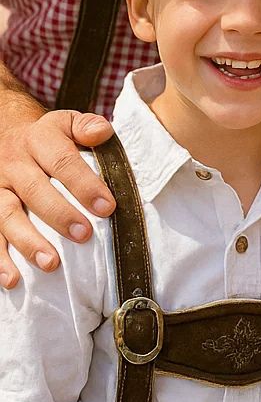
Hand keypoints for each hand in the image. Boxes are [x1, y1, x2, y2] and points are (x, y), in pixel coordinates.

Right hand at [0, 112, 114, 287]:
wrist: (4, 132)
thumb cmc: (48, 136)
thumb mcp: (66, 122)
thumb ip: (86, 127)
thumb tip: (102, 133)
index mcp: (39, 140)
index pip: (63, 161)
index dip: (84, 184)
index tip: (107, 207)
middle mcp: (15, 163)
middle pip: (34, 190)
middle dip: (59, 214)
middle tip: (83, 235)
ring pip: (7, 215)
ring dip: (28, 241)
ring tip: (51, 263)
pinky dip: (0, 258)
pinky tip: (13, 279)